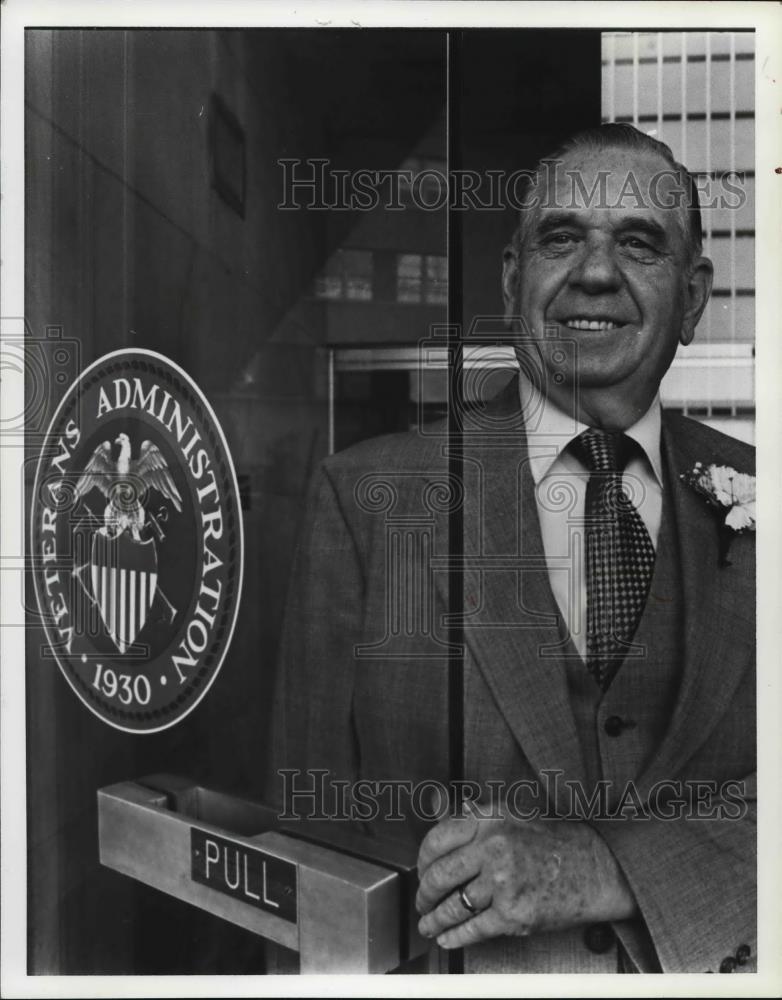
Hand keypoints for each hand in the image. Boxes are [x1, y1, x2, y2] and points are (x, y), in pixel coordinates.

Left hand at [415, 806, 635, 948]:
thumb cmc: (554, 842)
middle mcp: (493, 848)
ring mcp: (503, 882)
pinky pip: (474, 928)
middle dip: (424, 894)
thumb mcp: (511, 815)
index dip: (422, 859)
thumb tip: (438, 806)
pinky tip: (447, 938)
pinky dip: (455, 937)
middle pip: (439, 876)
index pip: (437, 839)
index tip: (420, 870)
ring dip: (435, 919)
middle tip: (421, 901)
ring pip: (454, 906)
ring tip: (428, 923)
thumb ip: (473, 814)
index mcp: (489, 821)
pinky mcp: (514, 913)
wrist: (593, 867)